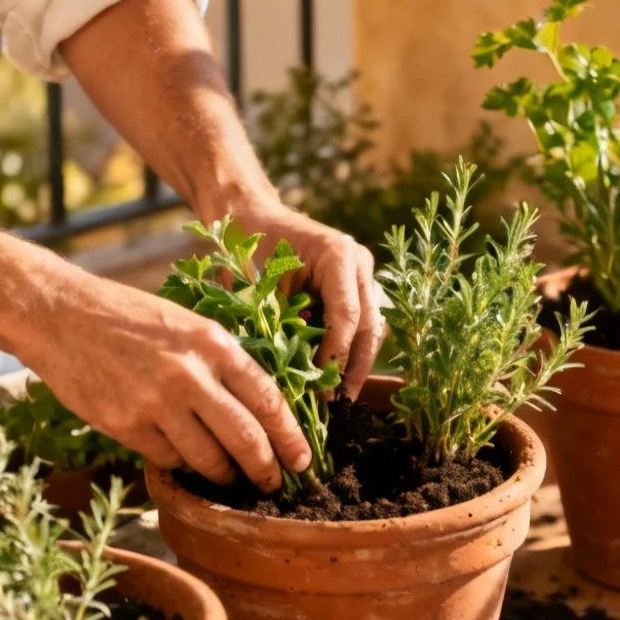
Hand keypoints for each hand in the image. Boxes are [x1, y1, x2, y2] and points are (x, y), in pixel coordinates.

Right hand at [17, 278, 310, 491]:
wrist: (60, 314)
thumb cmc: (129, 316)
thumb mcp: (188, 324)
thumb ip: (223, 361)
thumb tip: (262, 408)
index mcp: (213, 344)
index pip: (268, 400)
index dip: (290, 436)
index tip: (303, 458)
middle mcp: (190, 374)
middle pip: (246, 438)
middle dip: (266, 468)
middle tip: (275, 483)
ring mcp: (156, 402)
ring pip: (209, 458)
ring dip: (225, 474)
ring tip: (231, 477)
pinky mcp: (126, 425)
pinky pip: (169, 458)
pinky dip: (182, 464)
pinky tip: (185, 459)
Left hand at [232, 201, 382, 397]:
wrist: (251, 217)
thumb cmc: (247, 247)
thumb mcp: (258, 285)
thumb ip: (279, 324)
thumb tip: (293, 376)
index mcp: (338, 255)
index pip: (347, 316)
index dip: (335, 355)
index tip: (321, 387)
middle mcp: (359, 263)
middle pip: (369, 325)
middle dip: (355, 367)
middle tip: (343, 402)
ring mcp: (362, 273)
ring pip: (372, 327)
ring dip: (358, 363)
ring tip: (343, 397)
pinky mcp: (356, 286)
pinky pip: (361, 323)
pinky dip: (350, 351)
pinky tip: (337, 378)